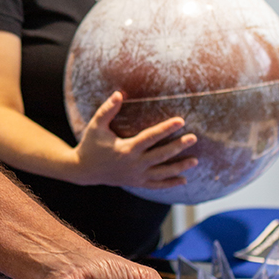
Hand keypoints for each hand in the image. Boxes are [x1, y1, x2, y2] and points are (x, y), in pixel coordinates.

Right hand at [74, 91, 197, 189]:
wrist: (83, 170)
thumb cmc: (90, 144)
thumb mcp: (96, 126)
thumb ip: (107, 110)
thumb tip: (119, 93)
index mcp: (126, 149)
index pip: (150, 137)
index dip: (166, 128)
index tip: (181, 120)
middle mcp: (134, 164)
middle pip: (161, 155)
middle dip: (178, 147)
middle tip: (194, 138)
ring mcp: (136, 176)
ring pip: (162, 173)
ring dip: (179, 167)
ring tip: (195, 161)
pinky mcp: (136, 182)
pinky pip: (156, 185)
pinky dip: (170, 183)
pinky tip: (184, 180)